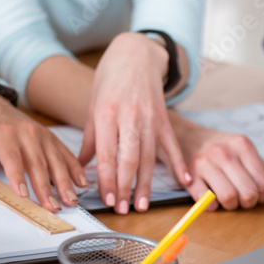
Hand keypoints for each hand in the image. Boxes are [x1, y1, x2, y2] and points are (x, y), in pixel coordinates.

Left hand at [0, 87, 85, 211]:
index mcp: (4, 133)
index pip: (12, 158)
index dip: (17, 177)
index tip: (24, 196)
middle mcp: (26, 132)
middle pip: (38, 162)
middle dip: (46, 187)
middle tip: (53, 207)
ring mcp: (40, 133)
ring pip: (55, 159)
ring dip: (65, 181)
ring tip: (71, 200)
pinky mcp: (48, 136)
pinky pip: (64, 152)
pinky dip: (74, 167)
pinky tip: (81, 183)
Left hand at [79, 33, 190, 213]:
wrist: (135, 54)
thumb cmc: (109, 80)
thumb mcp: (93, 106)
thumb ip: (89, 139)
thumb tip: (80, 166)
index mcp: (106, 113)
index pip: (107, 154)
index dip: (107, 179)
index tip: (106, 199)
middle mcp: (129, 116)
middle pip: (128, 159)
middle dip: (125, 187)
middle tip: (122, 209)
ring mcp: (150, 117)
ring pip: (148, 157)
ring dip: (145, 184)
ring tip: (141, 205)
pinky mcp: (164, 118)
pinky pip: (171, 144)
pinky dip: (178, 163)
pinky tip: (183, 181)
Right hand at [169, 111, 263, 209]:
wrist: (184, 136)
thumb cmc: (217, 147)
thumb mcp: (244, 152)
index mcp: (242, 145)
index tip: (256, 194)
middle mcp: (224, 153)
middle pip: (249, 193)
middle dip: (249, 202)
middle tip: (242, 198)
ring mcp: (204, 164)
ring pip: (229, 198)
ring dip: (231, 206)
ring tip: (228, 198)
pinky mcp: (189, 176)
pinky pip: (207, 202)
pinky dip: (213, 206)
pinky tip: (212, 197)